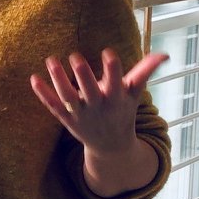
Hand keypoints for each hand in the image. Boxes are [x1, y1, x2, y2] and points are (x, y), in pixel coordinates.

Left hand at [30, 48, 168, 155]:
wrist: (110, 146)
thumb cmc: (123, 111)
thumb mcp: (135, 94)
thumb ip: (145, 72)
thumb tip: (164, 54)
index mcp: (116, 99)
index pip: (116, 83)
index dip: (113, 70)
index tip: (109, 53)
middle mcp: (97, 107)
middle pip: (89, 91)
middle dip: (83, 75)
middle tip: (75, 56)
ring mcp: (80, 114)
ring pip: (67, 96)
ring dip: (58, 80)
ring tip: (51, 60)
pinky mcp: (66, 118)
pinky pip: (53, 105)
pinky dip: (43, 94)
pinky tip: (34, 78)